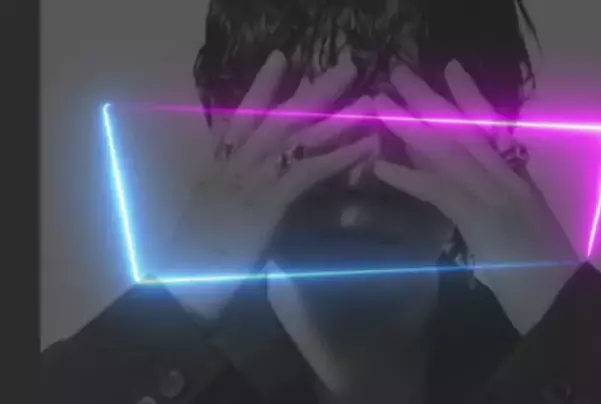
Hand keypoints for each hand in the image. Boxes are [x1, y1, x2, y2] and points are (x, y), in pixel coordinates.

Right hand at [157, 49, 375, 318]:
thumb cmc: (192, 259)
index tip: (280, 58)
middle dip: (312, 91)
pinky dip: (339, 157)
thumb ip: (229, 188)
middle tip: (345, 68)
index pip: (239, 116)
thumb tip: (253, 175)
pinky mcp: (267, 203)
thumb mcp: (208, 214)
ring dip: (335, 117)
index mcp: (216, 165)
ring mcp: (249, 180)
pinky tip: (365, 146)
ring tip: (365, 100)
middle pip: (277, 117)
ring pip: (297, 138)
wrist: (181, 287)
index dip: (261, 86)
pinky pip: (309, 172)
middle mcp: (233, 163)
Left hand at [371, 61, 580, 332]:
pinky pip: (439, 191)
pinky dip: (409, 177)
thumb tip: (467, 189)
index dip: (470, 96)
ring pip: (448, 149)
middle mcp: (506, 177)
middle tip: (399, 71)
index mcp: (516, 177)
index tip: (451, 68)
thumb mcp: (522, 226)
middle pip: (463, 128)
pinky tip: (381, 167)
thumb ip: (500, 202)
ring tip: (379, 105)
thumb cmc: (541, 272)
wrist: (559, 299)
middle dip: (429, 98)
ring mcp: (494, 194)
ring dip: (410, 125)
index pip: (491, 128)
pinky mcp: (480, 217)